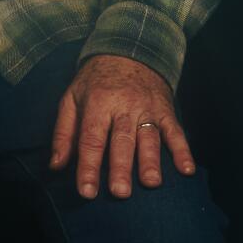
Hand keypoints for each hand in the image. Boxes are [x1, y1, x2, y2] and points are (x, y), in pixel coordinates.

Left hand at [49, 54, 195, 198]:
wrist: (129, 50)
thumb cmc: (95, 81)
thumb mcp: (72, 98)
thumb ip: (64, 132)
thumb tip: (56, 165)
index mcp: (98, 103)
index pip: (92, 138)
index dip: (89, 166)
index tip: (87, 192)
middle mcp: (124, 106)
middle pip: (122, 140)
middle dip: (121, 167)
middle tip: (120, 192)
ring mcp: (148, 109)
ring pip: (149, 137)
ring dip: (151, 161)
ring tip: (151, 183)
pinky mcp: (166, 111)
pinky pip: (175, 131)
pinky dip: (183, 150)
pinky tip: (186, 169)